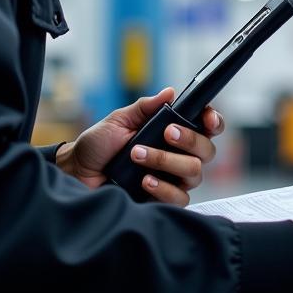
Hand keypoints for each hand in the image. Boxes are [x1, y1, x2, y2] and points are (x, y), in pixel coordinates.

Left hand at [55, 87, 224, 205]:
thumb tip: (169, 92)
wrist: (78, 172)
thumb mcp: (119, 119)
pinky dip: (163, 188)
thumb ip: (145, 107)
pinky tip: (145, 181)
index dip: (214, 121)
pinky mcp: (164, 199)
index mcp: (173, 131)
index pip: (207, 127)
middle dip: (189, 139)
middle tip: (166, 133)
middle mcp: (178, 154)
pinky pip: (180, 197)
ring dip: (166, 161)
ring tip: (138, 155)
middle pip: (207, 150)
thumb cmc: (99, 144)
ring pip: (194, 173)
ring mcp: (174, 178)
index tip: (207, 119)